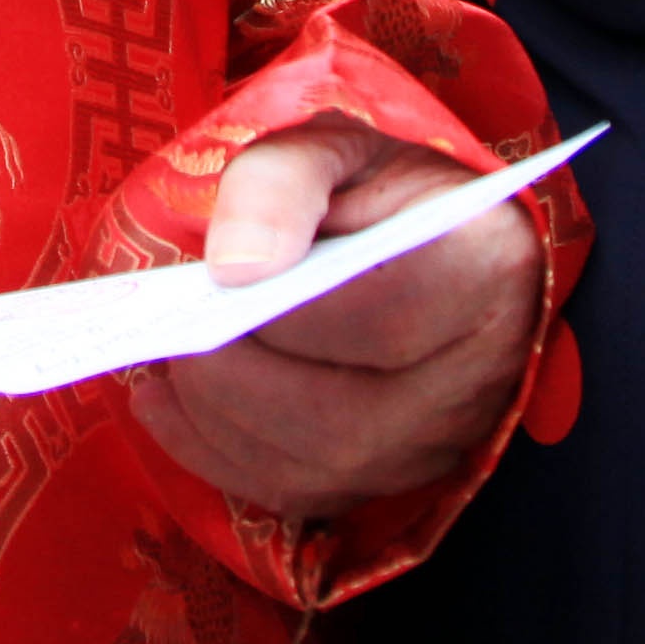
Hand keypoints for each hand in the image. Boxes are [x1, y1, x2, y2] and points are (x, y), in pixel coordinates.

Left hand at [126, 123, 545, 518]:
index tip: (214, 284)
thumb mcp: (333, 149)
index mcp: (482, 268)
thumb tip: (232, 268)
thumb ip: (280, 182)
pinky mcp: (396, 479)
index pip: (384, 321)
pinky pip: (304, 494)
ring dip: (218, 425)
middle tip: (170, 333)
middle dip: (234, 382)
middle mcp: (480, 376)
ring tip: (163, 367)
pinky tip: (171, 408)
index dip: (288, 318)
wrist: (428, 244)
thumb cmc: (377, 191)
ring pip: (319, 469)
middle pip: (345, 418)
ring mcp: (443, 442)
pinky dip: (223, 457)